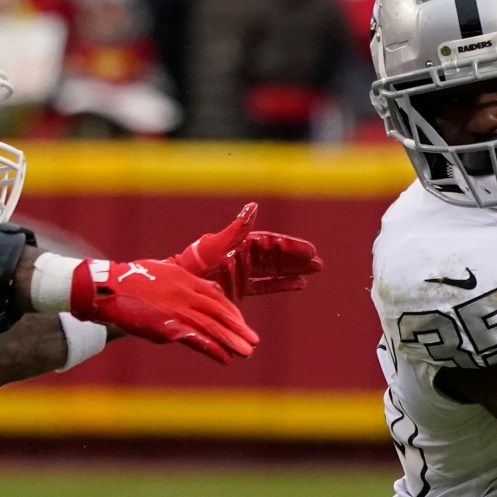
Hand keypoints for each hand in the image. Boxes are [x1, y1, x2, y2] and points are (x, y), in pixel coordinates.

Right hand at [68, 258, 259, 362]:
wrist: (106, 288)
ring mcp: (178, 310)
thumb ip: (177, 283)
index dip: (231, 312)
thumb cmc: (128, 281)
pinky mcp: (168, 326)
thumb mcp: (159, 274)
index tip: (240, 323)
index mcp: (185, 279)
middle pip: (219, 313)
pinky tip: (225, 358)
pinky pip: (196, 339)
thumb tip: (188, 291)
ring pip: (212, 327)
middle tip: (253, 341)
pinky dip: (213, 349)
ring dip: (232, 341)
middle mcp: (186, 293)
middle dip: (238, 328)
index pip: (216, 297)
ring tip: (247, 352)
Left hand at [169, 203, 322, 298]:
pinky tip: (300, 284)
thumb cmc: (194, 264)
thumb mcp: (216, 246)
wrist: (177, 288)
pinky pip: (265, 286)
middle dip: (297, 258)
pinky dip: (282, 285)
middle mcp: (243, 256)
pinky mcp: (239, 290)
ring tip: (314, 270)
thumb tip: (253, 206)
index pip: (270, 243)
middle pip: (276, 256)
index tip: (309, 250)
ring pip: (274, 270)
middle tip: (318, 262)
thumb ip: (236, 230)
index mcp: (239, 243)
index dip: (290, 246)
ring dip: (293, 270)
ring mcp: (241, 273)